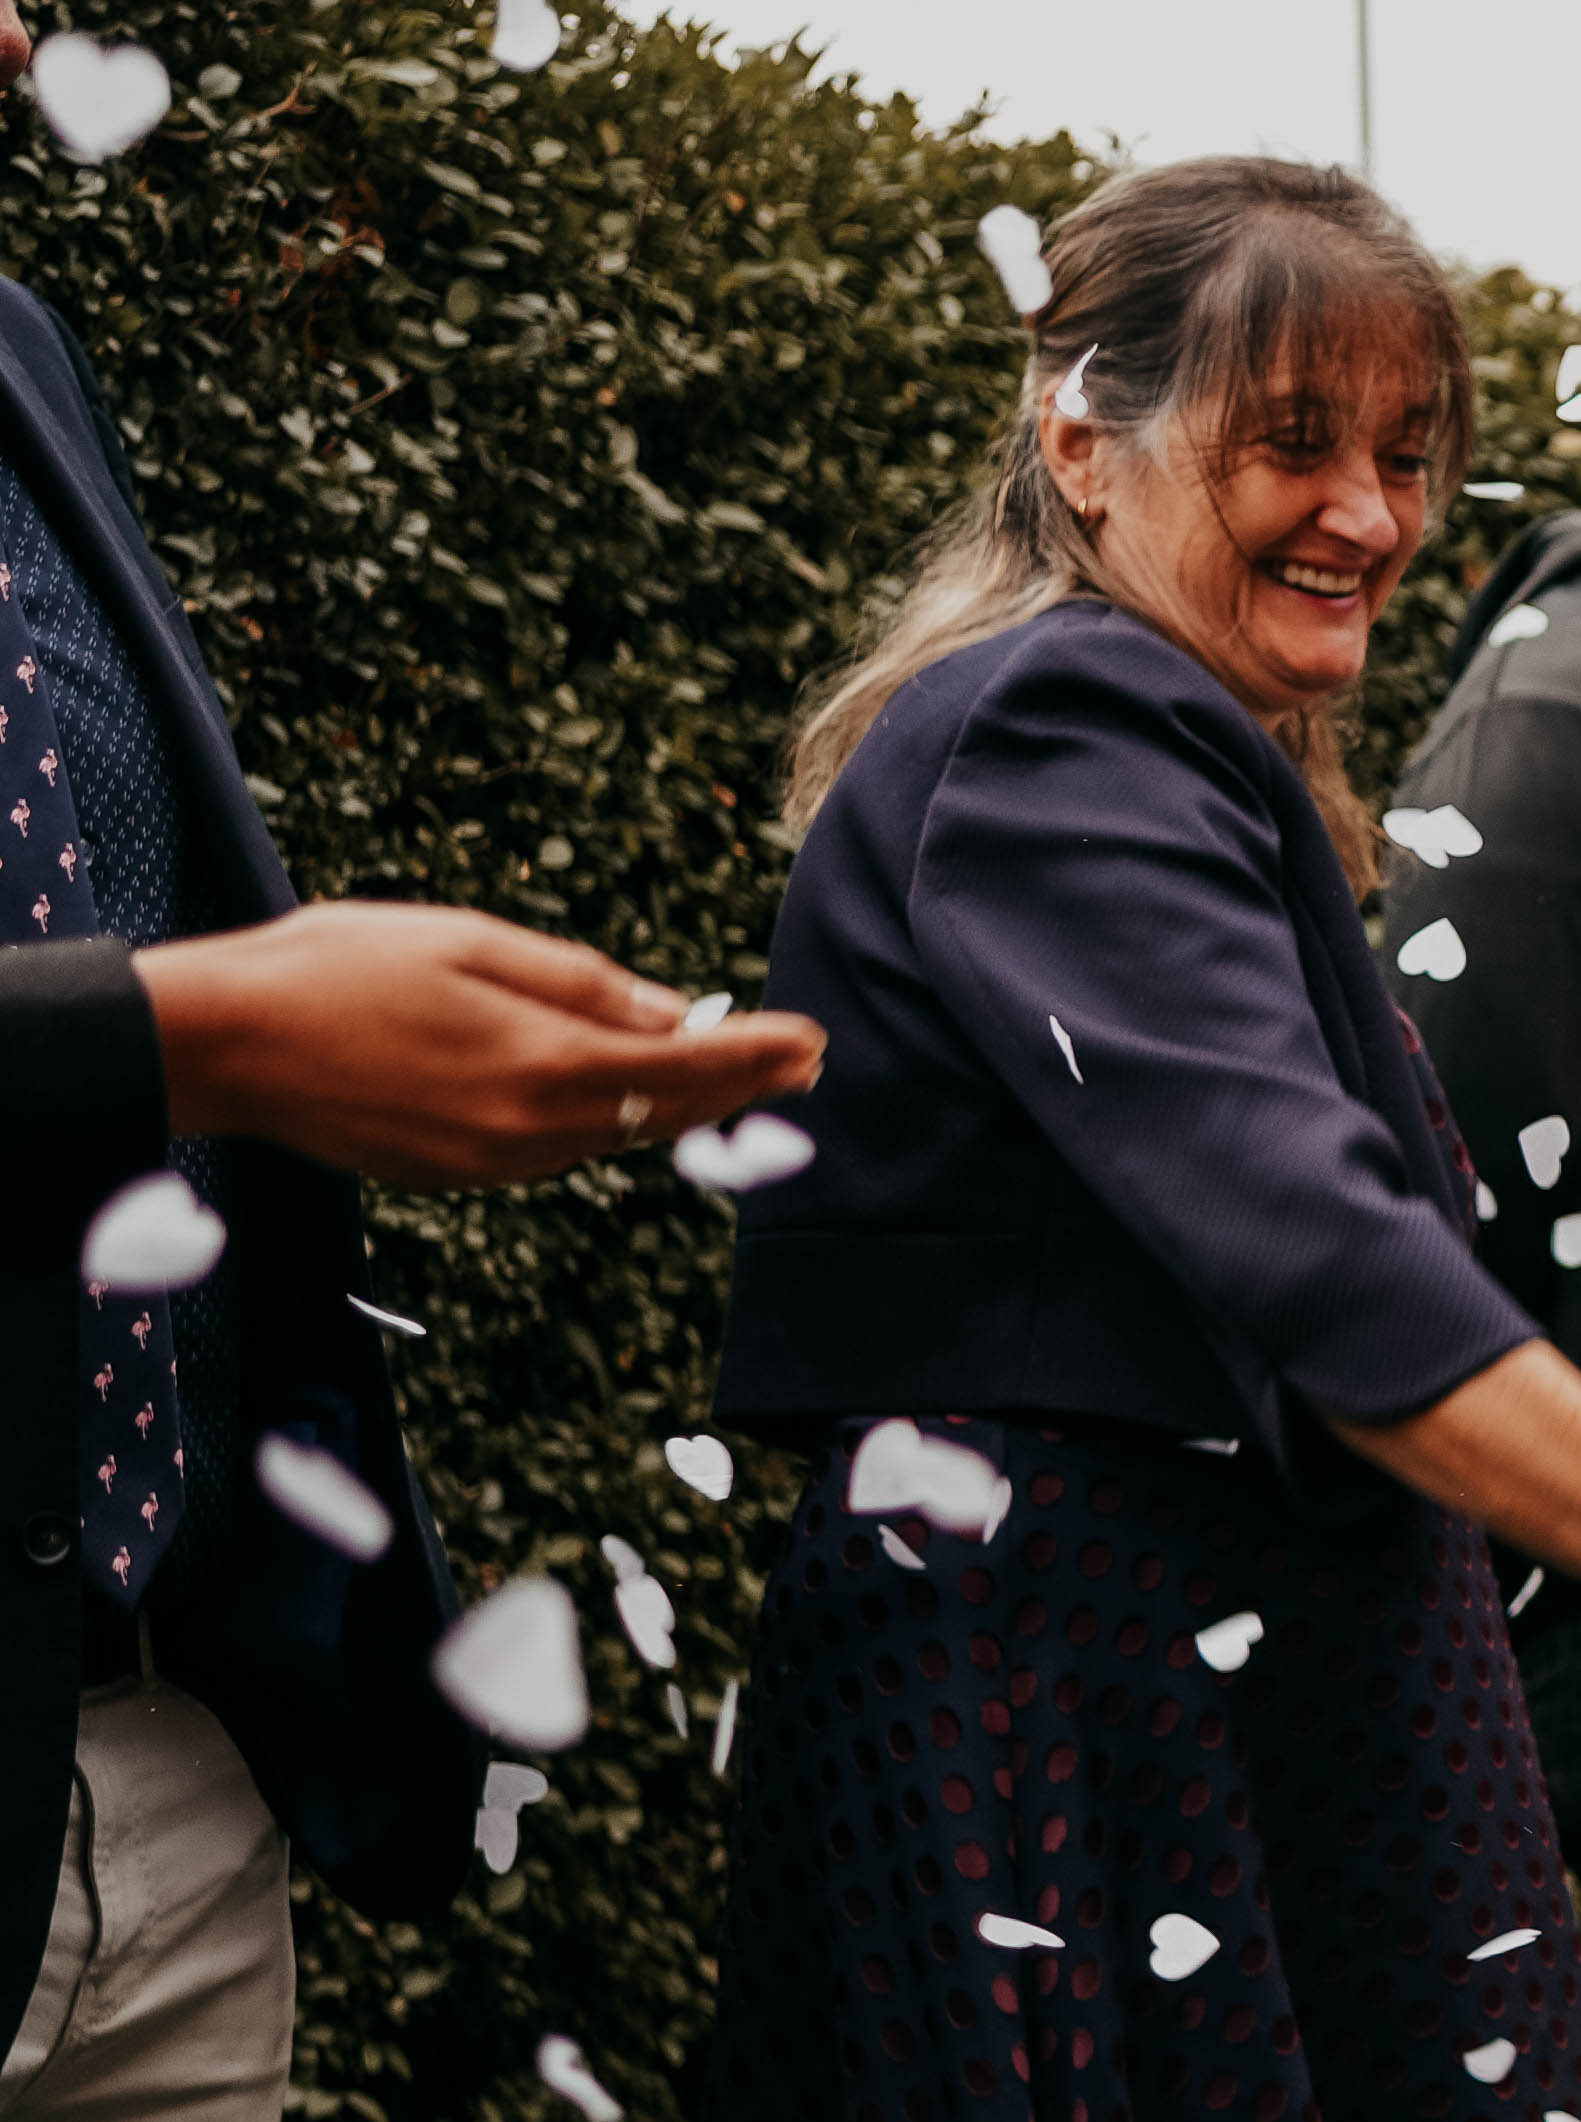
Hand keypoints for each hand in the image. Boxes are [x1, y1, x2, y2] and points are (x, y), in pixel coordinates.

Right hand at [142, 903, 826, 1187]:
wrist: (225, 1044)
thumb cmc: (337, 970)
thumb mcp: (470, 945)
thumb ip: (582, 984)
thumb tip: (679, 1014)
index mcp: (541, 1063)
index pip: (687, 1065)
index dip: (760, 1055)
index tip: (815, 1042)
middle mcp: (529, 1130)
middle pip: (666, 1111)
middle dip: (742, 1085)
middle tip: (807, 1062)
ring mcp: (492, 1163)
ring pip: (615, 1134)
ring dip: (677, 1106)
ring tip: (740, 1074)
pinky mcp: (456, 1176)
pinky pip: (557, 1148)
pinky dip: (603, 1120)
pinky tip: (625, 1093)